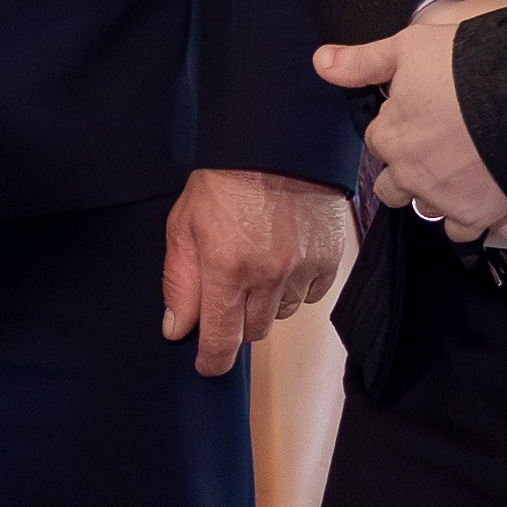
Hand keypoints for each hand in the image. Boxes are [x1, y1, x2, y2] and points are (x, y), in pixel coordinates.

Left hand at [162, 168, 353, 376]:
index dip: (211, 361)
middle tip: (228, 289)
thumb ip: (180, 282)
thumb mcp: (184, 225)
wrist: (276, 142)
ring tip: (258, 264)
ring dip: (266, 302)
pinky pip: (311, 295)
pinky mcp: (329, 259)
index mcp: (226, 267)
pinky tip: (284, 257)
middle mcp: (268, 274)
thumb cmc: (224, 179)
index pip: (220, 341)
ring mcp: (303, 268)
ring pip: (281, 314)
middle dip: (236, 320)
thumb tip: (177, 329)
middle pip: (253, 331)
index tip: (207, 365)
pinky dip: (296, 285)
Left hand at [315, 7, 506, 235]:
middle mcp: (407, 172)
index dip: (399, 125)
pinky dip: (465, 217)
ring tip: (457, 171)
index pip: (379, 139)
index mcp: (389, 134)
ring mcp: (440, 196)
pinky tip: (477, 196)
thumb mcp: (410, 47)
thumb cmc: (468, 66)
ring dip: (433, 193)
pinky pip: (459, 230)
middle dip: (407, 168)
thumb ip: (363, 61)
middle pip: (392, 184)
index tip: (422, 115)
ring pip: (423, 207)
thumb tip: (320, 63)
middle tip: (439, 146)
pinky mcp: (474, 213)